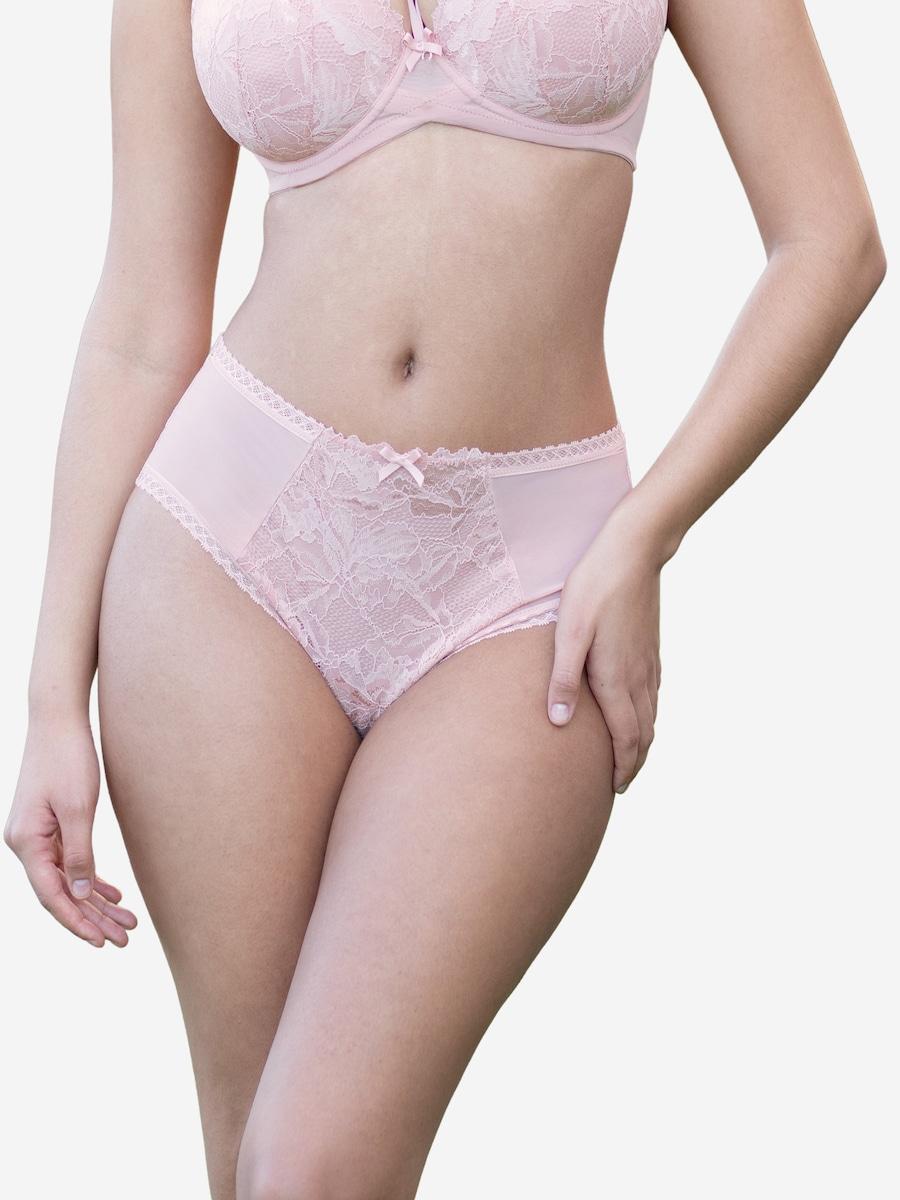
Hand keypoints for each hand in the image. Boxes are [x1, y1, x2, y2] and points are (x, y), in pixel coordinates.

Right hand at [4, 715, 137, 947]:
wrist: (57, 720)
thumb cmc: (68, 758)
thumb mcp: (78, 808)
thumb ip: (80, 853)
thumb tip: (83, 894)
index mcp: (27, 842)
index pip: (51, 894)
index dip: (76, 921)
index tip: (102, 942)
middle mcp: (26, 843)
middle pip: (61, 892)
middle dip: (92, 918)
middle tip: (125, 939)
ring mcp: (37, 835)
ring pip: (68, 879)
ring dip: (96, 902)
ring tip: (127, 923)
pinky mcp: (50, 825)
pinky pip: (71, 862)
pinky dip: (92, 879)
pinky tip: (114, 895)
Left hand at [547, 512, 662, 792]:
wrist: (633, 551)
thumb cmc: (594, 587)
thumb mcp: (568, 632)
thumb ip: (563, 678)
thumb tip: (559, 722)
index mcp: (617, 678)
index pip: (625, 738)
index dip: (621, 768)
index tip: (613, 791)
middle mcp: (639, 677)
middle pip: (644, 735)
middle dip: (634, 764)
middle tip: (620, 786)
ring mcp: (649, 663)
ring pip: (652, 717)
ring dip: (643, 744)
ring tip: (629, 760)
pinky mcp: (652, 649)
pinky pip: (655, 697)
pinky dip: (649, 719)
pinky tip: (640, 717)